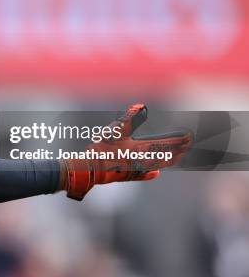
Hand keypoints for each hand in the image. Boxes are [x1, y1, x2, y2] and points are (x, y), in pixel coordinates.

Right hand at [60, 104, 191, 200]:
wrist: (92, 168)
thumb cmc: (102, 149)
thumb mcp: (114, 130)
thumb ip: (128, 118)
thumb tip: (140, 106)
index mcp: (141, 148)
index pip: (164, 143)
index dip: (177, 140)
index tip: (188, 137)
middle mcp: (143, 160)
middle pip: (165, 154)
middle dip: (178, 149)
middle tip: (189, 145)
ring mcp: (137, 168)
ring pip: (158, 164)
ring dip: (170, 159)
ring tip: (179, 156)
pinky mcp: (129, 175)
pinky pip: (146, 173)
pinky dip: (154, 171)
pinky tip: (156, 173)